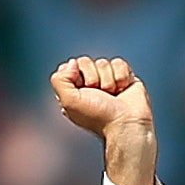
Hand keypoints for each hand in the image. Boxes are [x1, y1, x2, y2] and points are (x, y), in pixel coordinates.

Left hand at [51, 57, 157, 184]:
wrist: (126, 123)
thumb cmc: (98, 117)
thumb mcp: (68, 102)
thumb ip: (59, 80)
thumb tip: (73, 63)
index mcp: (73, 91)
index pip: (68, 67)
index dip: (74, 75)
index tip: (81, 89)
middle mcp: (89, 85)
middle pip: (85, 61)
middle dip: (92, 78)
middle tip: (98, 94)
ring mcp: (107, 80)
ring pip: (103, 62)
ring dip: (108, 80)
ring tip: (111, 96)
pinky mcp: (123, 77)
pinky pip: (119, 63)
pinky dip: (121, 76)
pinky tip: (122, 90)